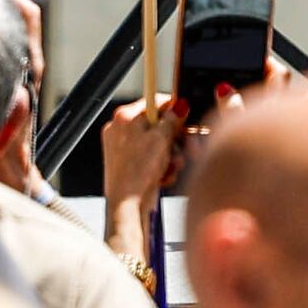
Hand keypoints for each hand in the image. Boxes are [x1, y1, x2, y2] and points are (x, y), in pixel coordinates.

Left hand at [99, 92, 186, 209]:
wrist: (127, 206)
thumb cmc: (137, 172)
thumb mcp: (161, 139)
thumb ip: (171, 120)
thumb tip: (179, 106)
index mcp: (125, 117)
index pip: (153, 102)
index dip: (173, 109)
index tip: (186, 117)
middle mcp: (121, 131)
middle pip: (157, 125)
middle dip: (173, 140)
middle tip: (182, 148)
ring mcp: (124, 149)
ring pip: (158, 145)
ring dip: (170, 156)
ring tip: (171, 167)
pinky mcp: (129, 166)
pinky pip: (152, 159)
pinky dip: (161, 167)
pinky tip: (163, 177)